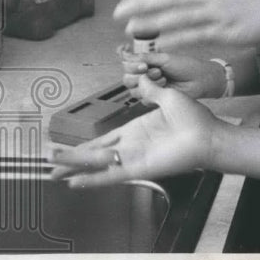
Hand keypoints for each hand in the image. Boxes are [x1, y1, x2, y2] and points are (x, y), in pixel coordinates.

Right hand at [49, 76, 218, 187]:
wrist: (209, 134)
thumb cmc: (195, 119)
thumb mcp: (169, 98)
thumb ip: (151, 90)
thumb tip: (142, 77)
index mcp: (137, 130)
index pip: (103, 138)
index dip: (84, 144)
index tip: (65, 146)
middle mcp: (132, 146)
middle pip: (94, 155)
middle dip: (72, 160)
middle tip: (50, 164)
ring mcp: (134, 158)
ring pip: (98, 165)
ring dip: (76, 168)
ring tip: (54, 172)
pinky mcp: (139, 168)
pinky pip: (112, 175)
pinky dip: (93, 179)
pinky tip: (76, 182)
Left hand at [113, 0, 259, 49]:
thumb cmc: (254, 6)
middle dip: (142, 2)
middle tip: (118, 10)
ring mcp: (219, 12)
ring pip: (179, 16)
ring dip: (153, 22)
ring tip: (130, 27)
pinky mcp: (227, 31)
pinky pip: (196, 35)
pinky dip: (176, 38)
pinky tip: (160, 44)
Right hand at [119, 49, 224, 98]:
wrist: (201, 80)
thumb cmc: (187, 66)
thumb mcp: (165, 58)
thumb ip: (144, 57)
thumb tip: (125, 53)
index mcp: (146, 63)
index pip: (126, 64)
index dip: (130, 64)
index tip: (141, 62)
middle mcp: (145, 76)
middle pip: (126, 78)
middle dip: (140, 74)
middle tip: (156, 69)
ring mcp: (149, 88)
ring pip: (133, 90)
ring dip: (149, 82)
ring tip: (164, 77)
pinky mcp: (155, 99)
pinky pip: (143, 99)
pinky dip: (154, 92)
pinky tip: (166, 87)